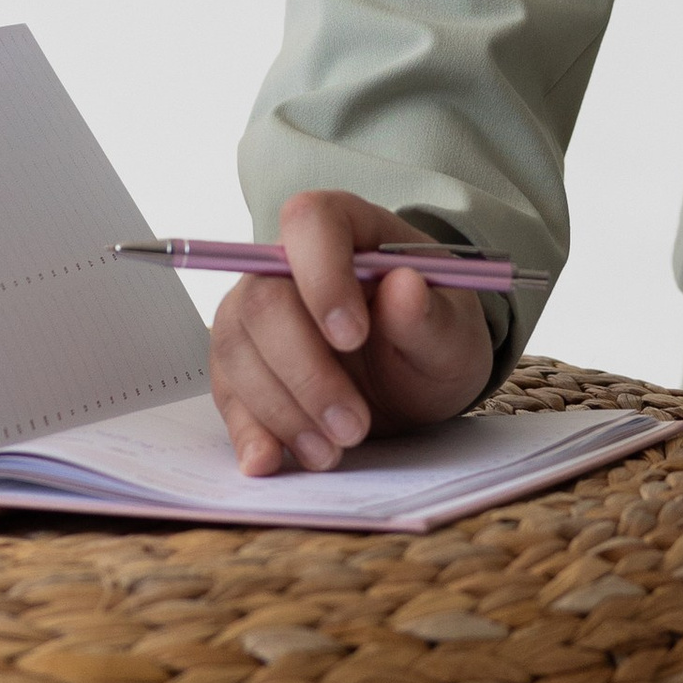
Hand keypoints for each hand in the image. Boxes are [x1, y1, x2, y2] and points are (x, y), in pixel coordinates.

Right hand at [209, 188, 495, 477]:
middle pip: (265, 300)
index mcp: (347, 228)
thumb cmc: (432, 333)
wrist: (416, 375)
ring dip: (284, 411)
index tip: (353, 335)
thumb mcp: (453, 330)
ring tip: (334, 452)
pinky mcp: (241, 367)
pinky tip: (269, 459)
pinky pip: (229, 396)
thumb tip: (404, 286)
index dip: (322, 275)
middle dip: (306, 371)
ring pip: (241, 352)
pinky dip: (248, 432)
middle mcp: (286, 264)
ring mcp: (254, 315)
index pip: (310, 223)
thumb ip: (430, 313)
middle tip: (354, 426)